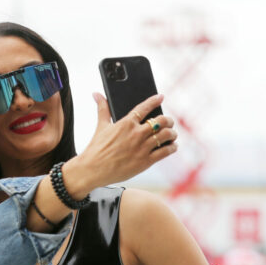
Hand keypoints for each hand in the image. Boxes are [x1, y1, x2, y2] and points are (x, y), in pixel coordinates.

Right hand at [62, 93, 178, 194]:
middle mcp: (136, 134)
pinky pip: (165, 152)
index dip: (155, 100)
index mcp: (126, 123)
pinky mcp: (145, 161)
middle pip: (161, 121)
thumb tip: (96, 94)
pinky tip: (173, 146)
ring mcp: (142, 148)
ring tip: (172, 134)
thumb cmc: (96, 149)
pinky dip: (171, 148)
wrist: (93, 170)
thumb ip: (102, 109)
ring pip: (166, 135)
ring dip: (172, 133)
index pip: (145, 107)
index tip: (161, 97)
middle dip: (168, 120)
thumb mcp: (101, 126)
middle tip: (169, 122)